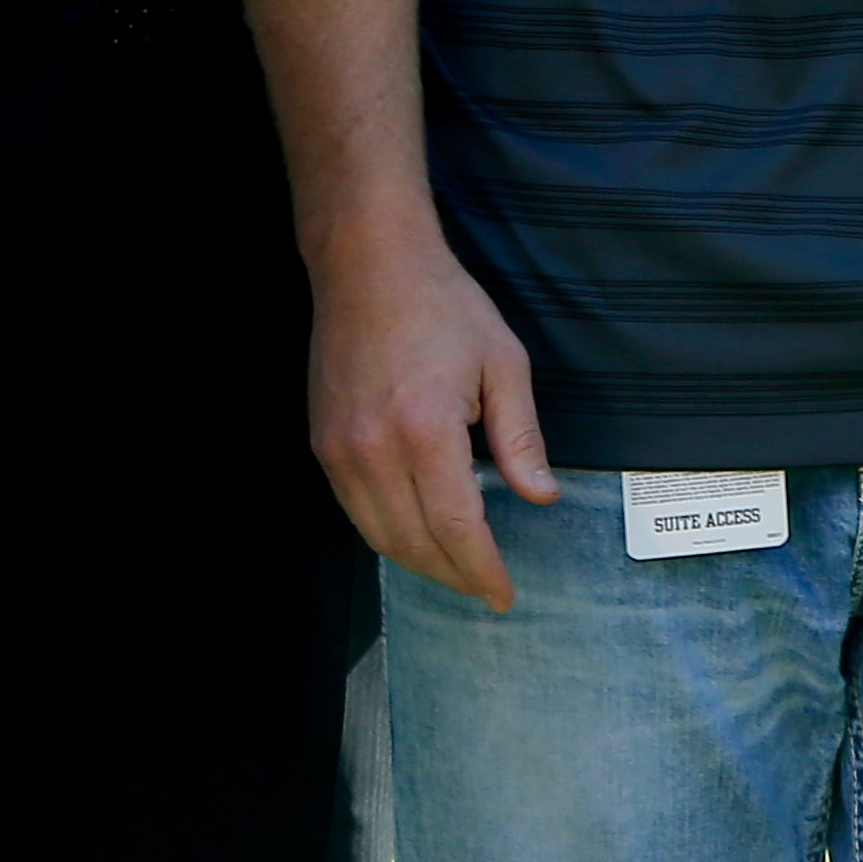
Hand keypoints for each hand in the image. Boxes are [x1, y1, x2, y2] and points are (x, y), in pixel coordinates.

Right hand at [309, 222, 557, 610]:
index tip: (504, 594)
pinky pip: (356, 511)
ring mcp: (340, 450)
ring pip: (379, 536)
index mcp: (426, 429)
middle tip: (486, 589)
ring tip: (458, 570)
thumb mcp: (503, 362)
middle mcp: (374, 449)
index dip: (482, 568)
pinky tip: (418, 534)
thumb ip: (521, 437)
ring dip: (420, 562)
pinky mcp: (322, 445)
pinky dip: (389, 533)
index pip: (458, 525)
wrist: (369, 267)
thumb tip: (540, 496)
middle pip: (414, 542)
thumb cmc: (443, 306)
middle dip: (454, 575)